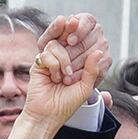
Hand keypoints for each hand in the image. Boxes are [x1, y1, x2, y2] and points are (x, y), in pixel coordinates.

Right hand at [18, 13, 106, 127]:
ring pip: (57, 45)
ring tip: (65, 77)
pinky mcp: (38, 63)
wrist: (48, 115)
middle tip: (73, 23)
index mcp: (76, 61)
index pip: (80, 40)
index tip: (82, 26)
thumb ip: (92, 70)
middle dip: (71, 29)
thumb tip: (98, 52)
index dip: (81, 29)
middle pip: (66, 34)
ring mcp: (49, 59)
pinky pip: (47, 54)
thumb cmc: (67, 103)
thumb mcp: (86, 87)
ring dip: (64, 60)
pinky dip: (54, 65)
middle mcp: (62, 57)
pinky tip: (55, 78)